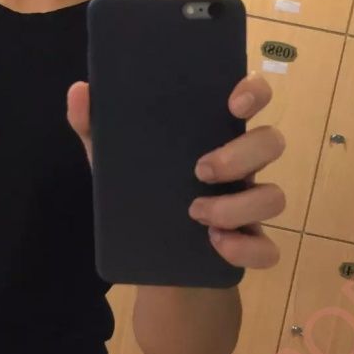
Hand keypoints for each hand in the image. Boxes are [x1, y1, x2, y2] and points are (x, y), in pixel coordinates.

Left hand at [67, 73, 286, 268]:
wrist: (147, 263)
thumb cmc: (140, 195)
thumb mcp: (114, 161)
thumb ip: (95, 125)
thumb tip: (80, 90)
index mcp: (215, 133)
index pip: (253, 97)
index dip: (254, 92)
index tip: (233, 103)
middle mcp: (242, 164)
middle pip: (272, 142)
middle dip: (241, 155)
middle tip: (200, 170)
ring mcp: (249, 205)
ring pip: (274, 196)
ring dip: (239, 206)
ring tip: (195, 214)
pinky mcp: (249, 244)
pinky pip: (268, 249)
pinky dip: (246, 248)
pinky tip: (215, 245)